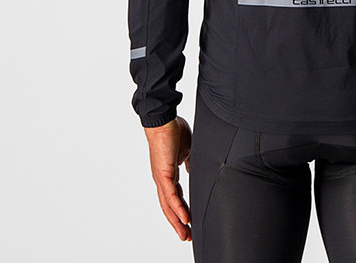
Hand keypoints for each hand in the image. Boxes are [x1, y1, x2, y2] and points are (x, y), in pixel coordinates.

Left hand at [143, 116, 192, 241]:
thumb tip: (194, 170)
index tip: (189, 221)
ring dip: (177, 221)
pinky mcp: (163, 174)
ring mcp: (161, 178)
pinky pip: (170, 195)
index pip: (175, 198)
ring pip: (168, 206)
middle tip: (187, 236)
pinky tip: (184, 217)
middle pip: (169, 207)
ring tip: (186, 234)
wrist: (164, 119)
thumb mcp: (187, 149)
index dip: (182, 210)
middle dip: (178, 223)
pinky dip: (177, 208)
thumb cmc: (173, 130)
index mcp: (169, 174)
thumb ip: (190, 162)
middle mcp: (163, 179)